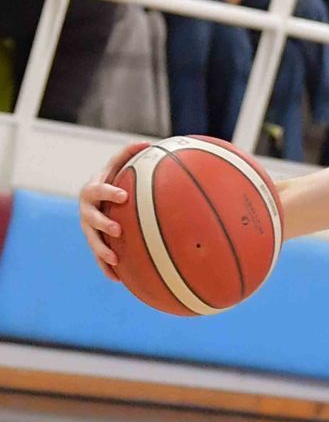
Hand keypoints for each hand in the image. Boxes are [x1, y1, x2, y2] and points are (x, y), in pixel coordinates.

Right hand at [79, 142, 151, 279]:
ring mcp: (88, 228)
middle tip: (117, 229)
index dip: (109, 192)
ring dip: (102, 250)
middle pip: (90, 218)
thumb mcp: (118, 165)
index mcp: (93, 190)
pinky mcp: (94, 242)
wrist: (98, 197)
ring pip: (92, 240)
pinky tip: (119, 279)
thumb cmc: (114, 178)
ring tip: (115, 258)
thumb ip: (129, 154)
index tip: (124, 196)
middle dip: (102, 224)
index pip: (98, 190)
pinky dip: (106, 268)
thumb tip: (148, 142)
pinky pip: (98, 257)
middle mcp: (86, 210)